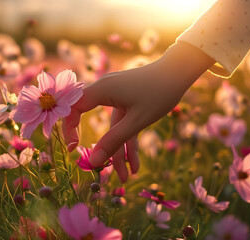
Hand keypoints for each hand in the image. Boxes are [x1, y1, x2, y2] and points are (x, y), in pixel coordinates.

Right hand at [64, 42, 214, 182]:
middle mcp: (105, 91)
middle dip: (98, 148)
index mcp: (101, 90)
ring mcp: (116, 96)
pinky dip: (129, 142)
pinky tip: (136, 165)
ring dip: (119, 152)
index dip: (69, 129)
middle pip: (93, 122)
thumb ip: (113, 141)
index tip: (73, 149)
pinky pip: (123, 124)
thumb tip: (93, 161)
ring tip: (126, 178)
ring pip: (112, 128)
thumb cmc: (159, 92)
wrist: (180, 71)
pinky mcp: (127, 100)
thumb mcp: (136, 121)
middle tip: (97, 169)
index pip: (73, 109)